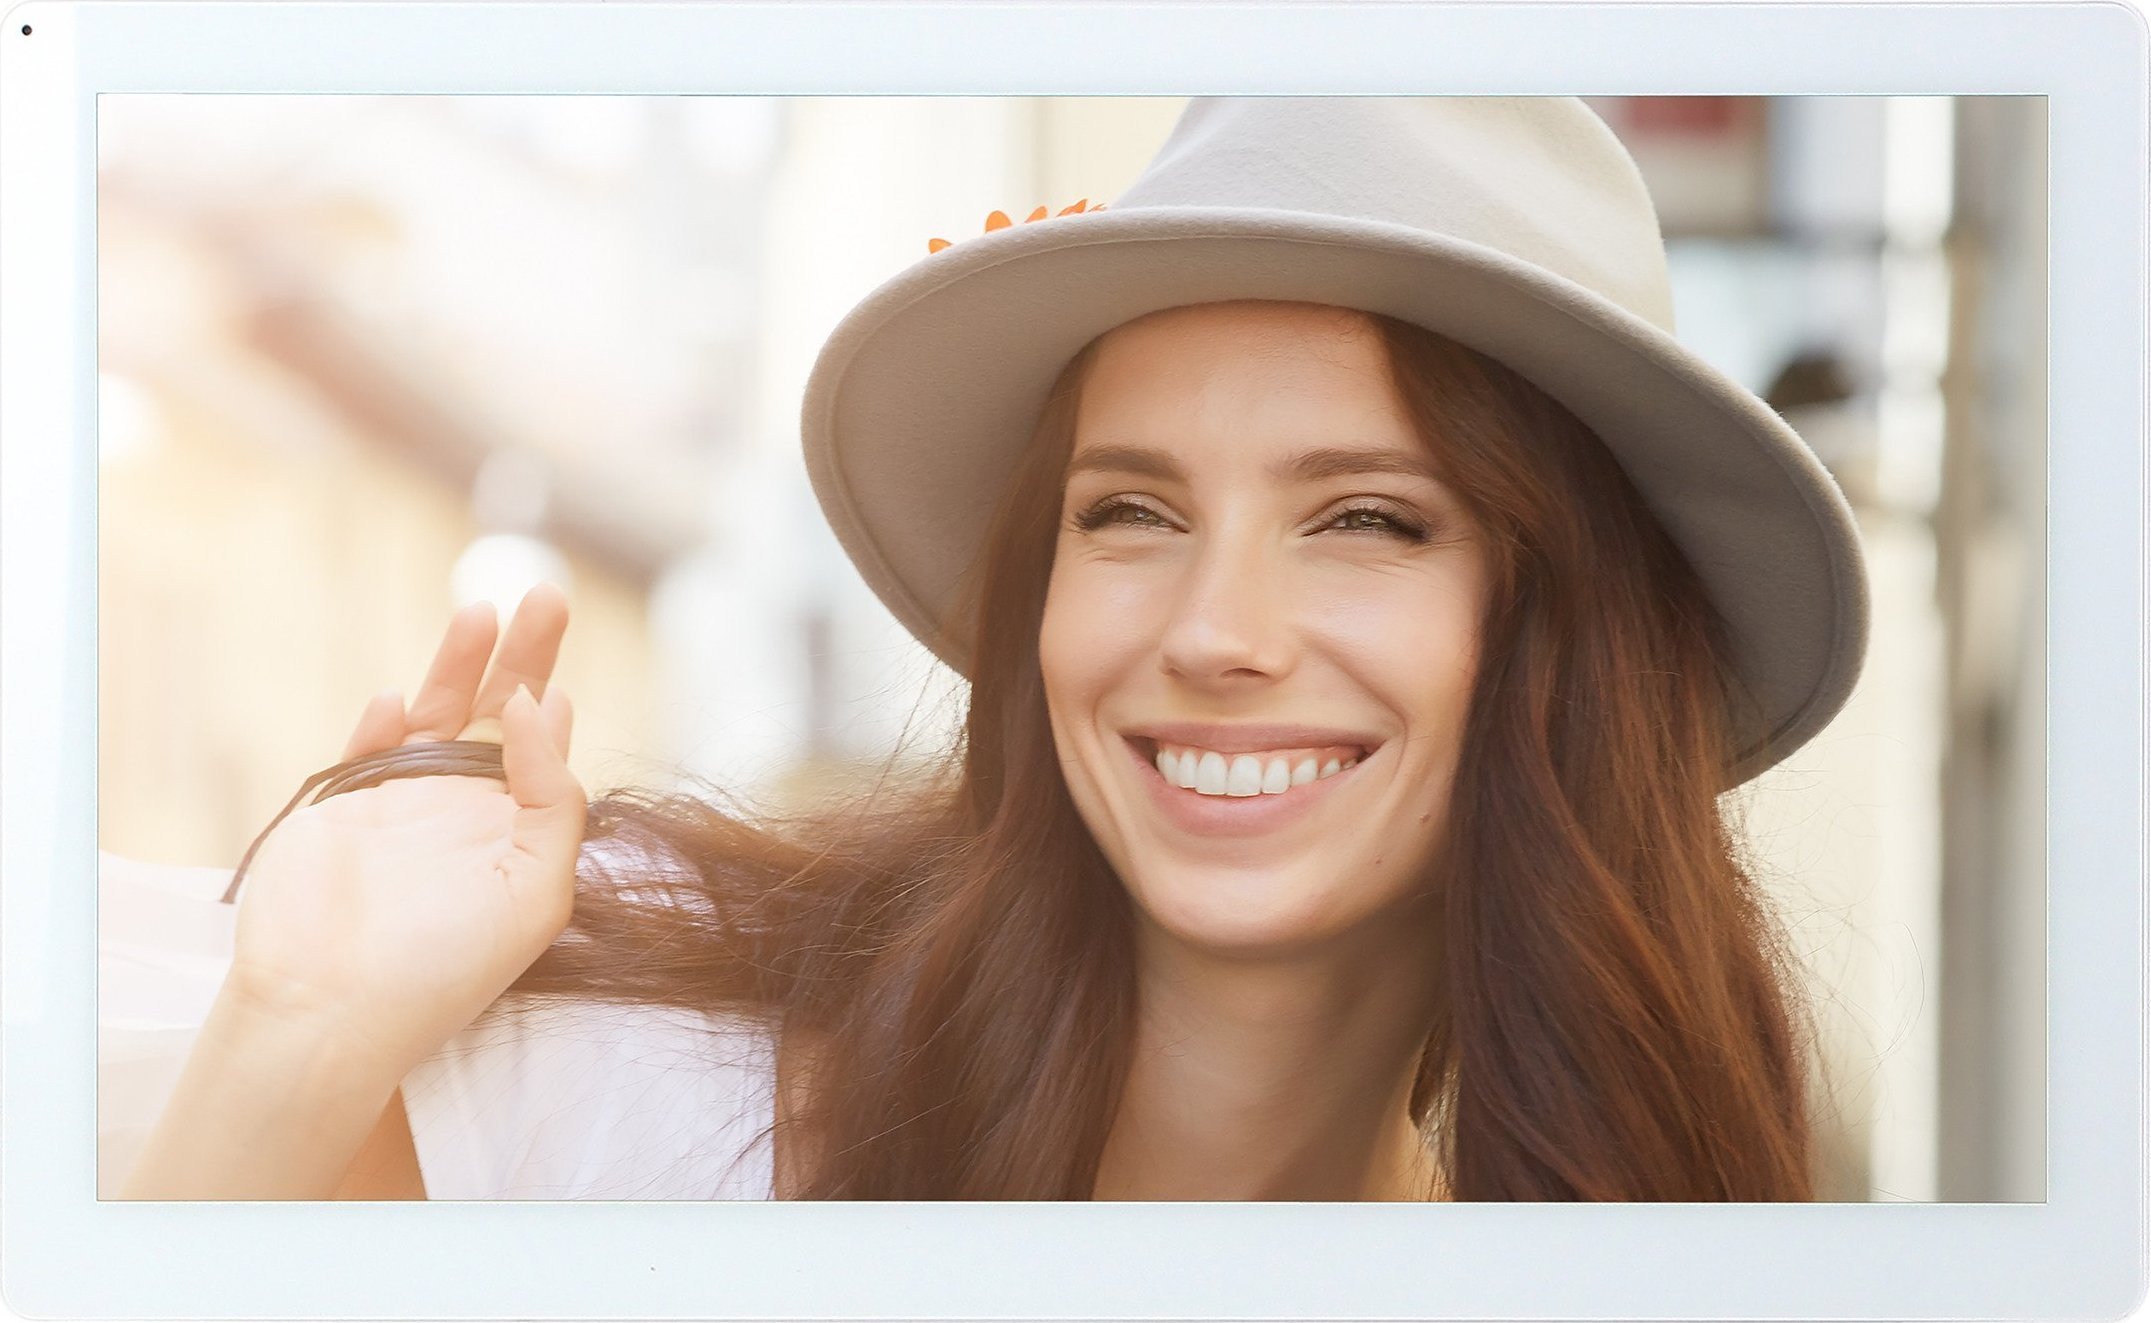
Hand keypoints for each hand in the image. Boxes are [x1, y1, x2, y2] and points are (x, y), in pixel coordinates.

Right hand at [222, 582, 587, 1079]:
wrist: (332, 1010)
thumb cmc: (445, 967)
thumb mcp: (538, 889)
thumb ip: (554, 799)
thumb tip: (541, 708)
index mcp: (516, 837)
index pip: (545, 759)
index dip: (554, 714)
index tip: (559, 685)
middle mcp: (463, 815)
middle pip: (498, 715)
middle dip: (523, 656)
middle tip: (548, 596)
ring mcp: (401, 806)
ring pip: (435, 715)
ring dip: (457, 663)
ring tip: (481, 612)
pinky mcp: (343, 806)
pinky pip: (368, 750)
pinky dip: (383, 723)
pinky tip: (397, 701)